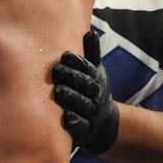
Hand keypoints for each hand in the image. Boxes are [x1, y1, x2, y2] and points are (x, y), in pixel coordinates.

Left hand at [52, 31, 118, 154]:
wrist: (105, 124)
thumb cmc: (93, 91)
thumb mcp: (96, 72)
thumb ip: (92, 53)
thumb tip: (89, 31)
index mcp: (96, 79)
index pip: (88, 69)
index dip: (77, 62)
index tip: (64, 55)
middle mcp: (95, 96)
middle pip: (86, 85)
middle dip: (73, 77)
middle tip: (57, 70)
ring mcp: (91, 114)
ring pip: (83, 105)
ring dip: (72, 98)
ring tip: (59, 91)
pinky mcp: (86, 131)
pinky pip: (82, 127)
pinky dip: (75, 122)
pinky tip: (66, 118)